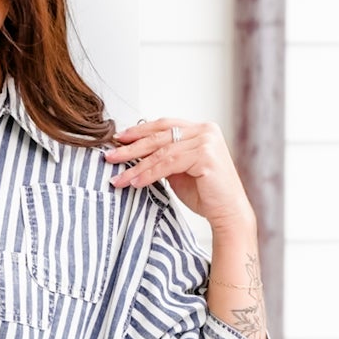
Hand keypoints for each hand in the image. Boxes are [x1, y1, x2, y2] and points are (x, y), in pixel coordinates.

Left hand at [102, 118, 254, 233]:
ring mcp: (207, 141)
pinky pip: (168, 163)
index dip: (140, 131)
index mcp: (201, 129)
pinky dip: (149, 173)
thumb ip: (165, 158)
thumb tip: (136, 154)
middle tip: (110, 156)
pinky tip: (134, 182)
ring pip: (162, 151)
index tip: (118, 139)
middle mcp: (205, 130)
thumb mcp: (180, 171)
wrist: (228, 213)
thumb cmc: (206, 194)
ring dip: (136, 165)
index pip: (165, 125)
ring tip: (118, 177)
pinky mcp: (205, 156)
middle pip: (160, 135)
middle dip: (132, 146)